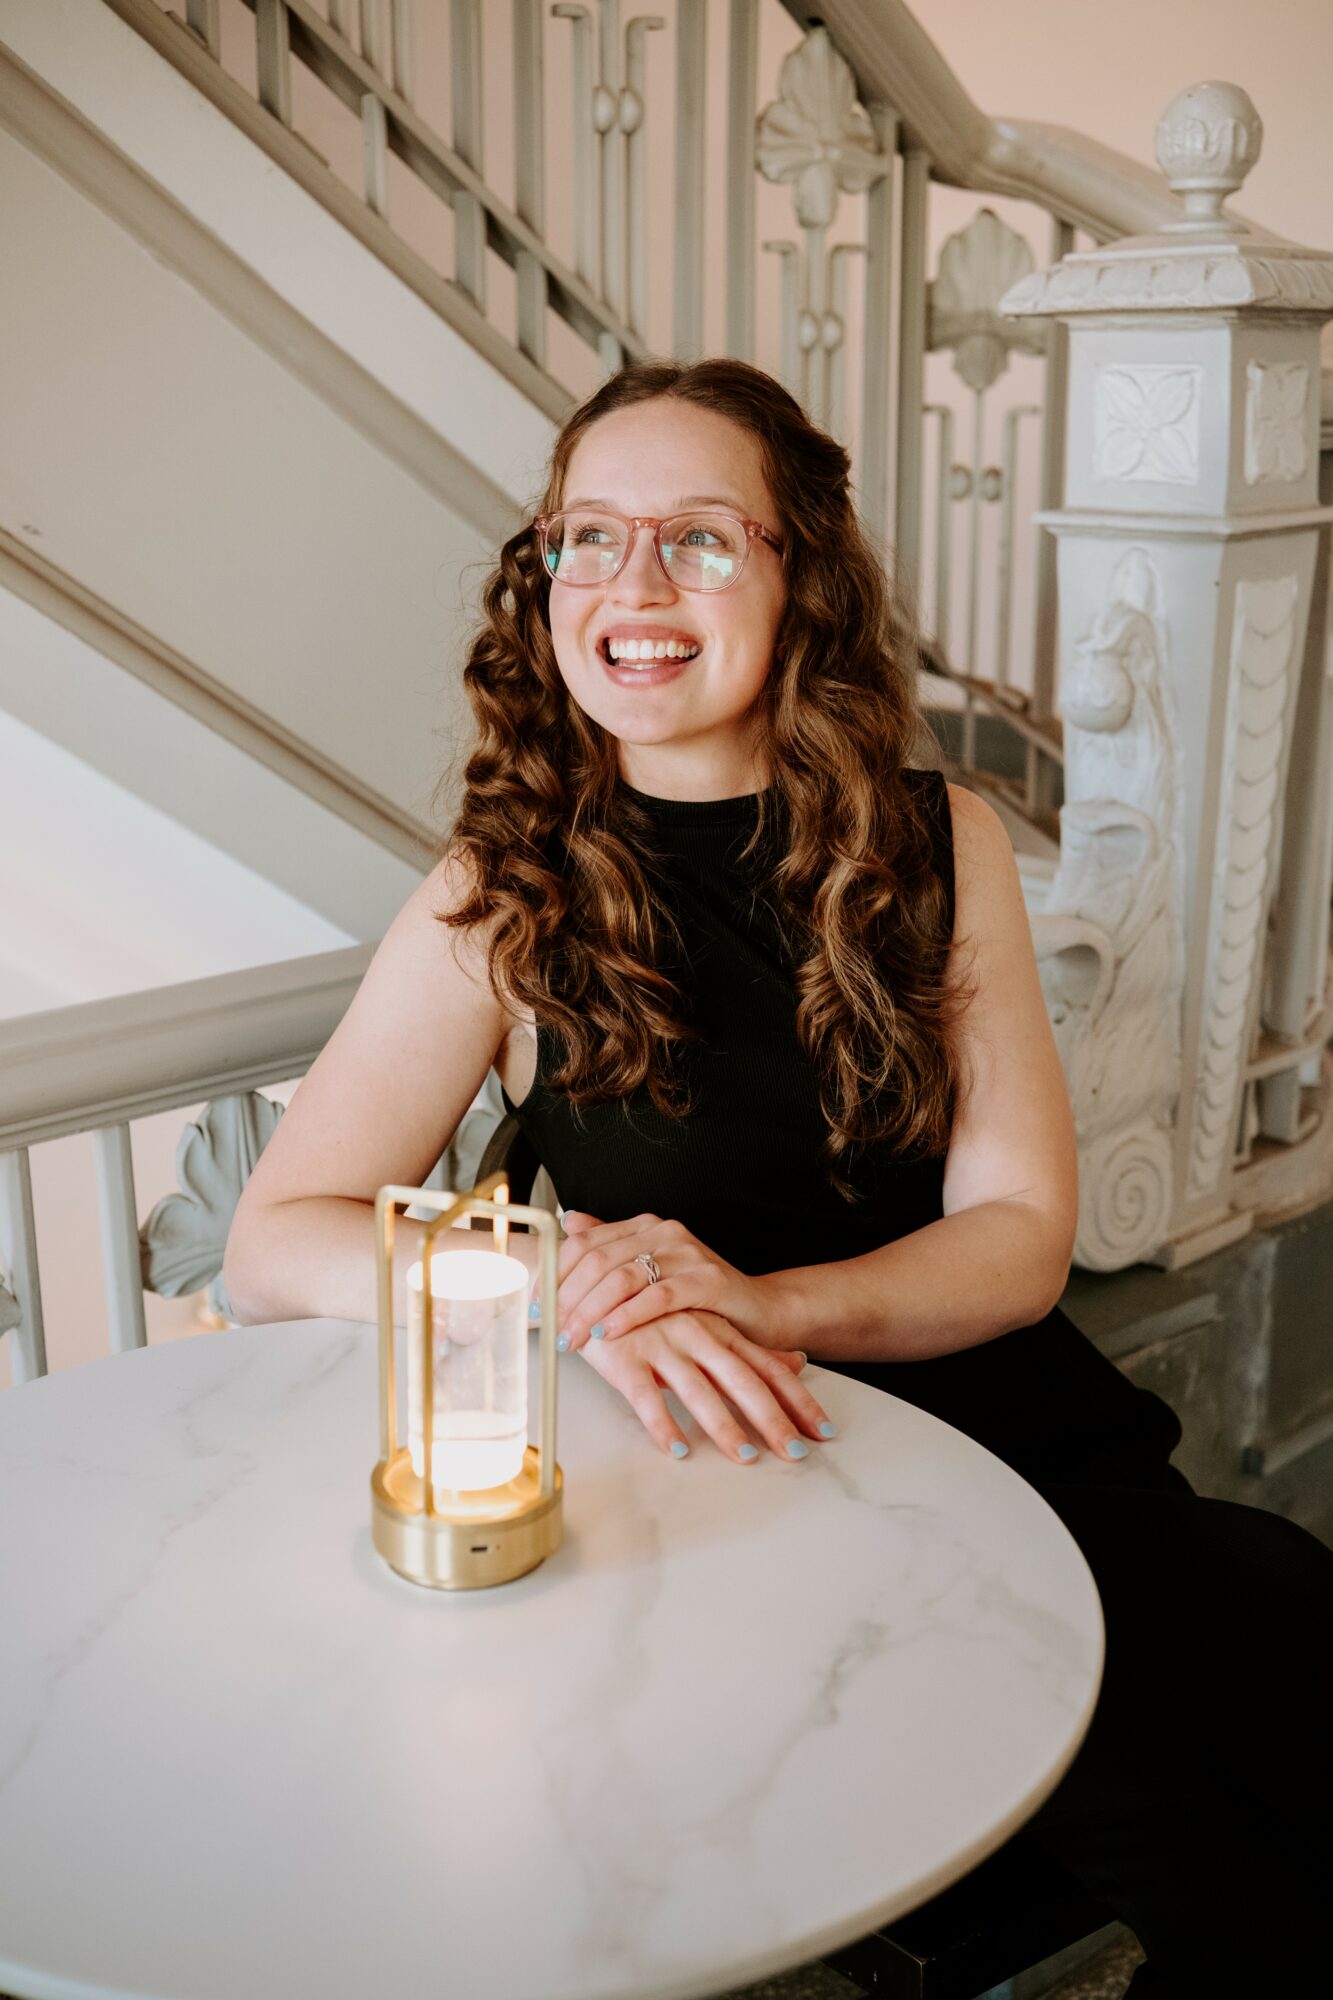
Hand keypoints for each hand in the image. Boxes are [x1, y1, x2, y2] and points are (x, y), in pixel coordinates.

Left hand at [547, 1210, 789, 1353]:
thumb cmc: (699, 1300)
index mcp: (644, 1226)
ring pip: (622, 1277)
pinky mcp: (707, 1279)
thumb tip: (569, 1222)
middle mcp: (663, 1231)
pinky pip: (658, 1296)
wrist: (759, 1311)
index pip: (584, 1243)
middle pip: (597, 1260)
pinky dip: (627, 1316)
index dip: (554, 1276)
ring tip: (572, 1339)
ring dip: (589, 1311)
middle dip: (566, 1299)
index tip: (535, 1308)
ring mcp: (687, 1252)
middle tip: (549, 1330)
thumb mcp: (650, 1276)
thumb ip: (611, 1250)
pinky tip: (607, 1334)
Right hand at [578, 1308, 835, 1462]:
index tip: (823, 1430)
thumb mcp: (707, 1324)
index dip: (797, 1399)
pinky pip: (645, 1395)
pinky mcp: (626, 1357)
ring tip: (743, 1455)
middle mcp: (698, 1337)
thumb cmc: (653, 1311)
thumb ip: (748, 1348)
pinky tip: (677, 1448)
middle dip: (772, 1418)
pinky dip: (662, 1423)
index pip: (767, 1369)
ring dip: (722, 1424)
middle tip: (796, 1452)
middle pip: (743, 1381)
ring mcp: (663, 1345)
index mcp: (720, 1333)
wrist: (592, 1283)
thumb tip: (796, 1363)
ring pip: (698, 1390)